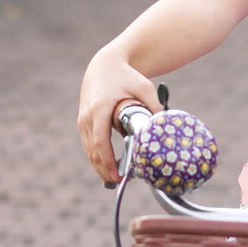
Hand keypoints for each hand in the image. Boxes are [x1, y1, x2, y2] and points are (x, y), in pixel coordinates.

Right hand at [77, 49, 159, 183]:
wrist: (104, 64)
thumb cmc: (125, 75)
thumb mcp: (143, 86)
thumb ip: (153, 105)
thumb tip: (164, 125)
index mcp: (100, 108)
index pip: (101, 141)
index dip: (108, 161)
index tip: (117, 174)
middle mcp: (87, 116)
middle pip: (93, 150)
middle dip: (104, 168)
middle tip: (119, 182)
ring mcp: (83, 119)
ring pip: (89, 150)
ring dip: (99, 165)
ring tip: (114, 178)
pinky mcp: (83, 121)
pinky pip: (88, 144)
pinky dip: (96, 156)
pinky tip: (106, 166)